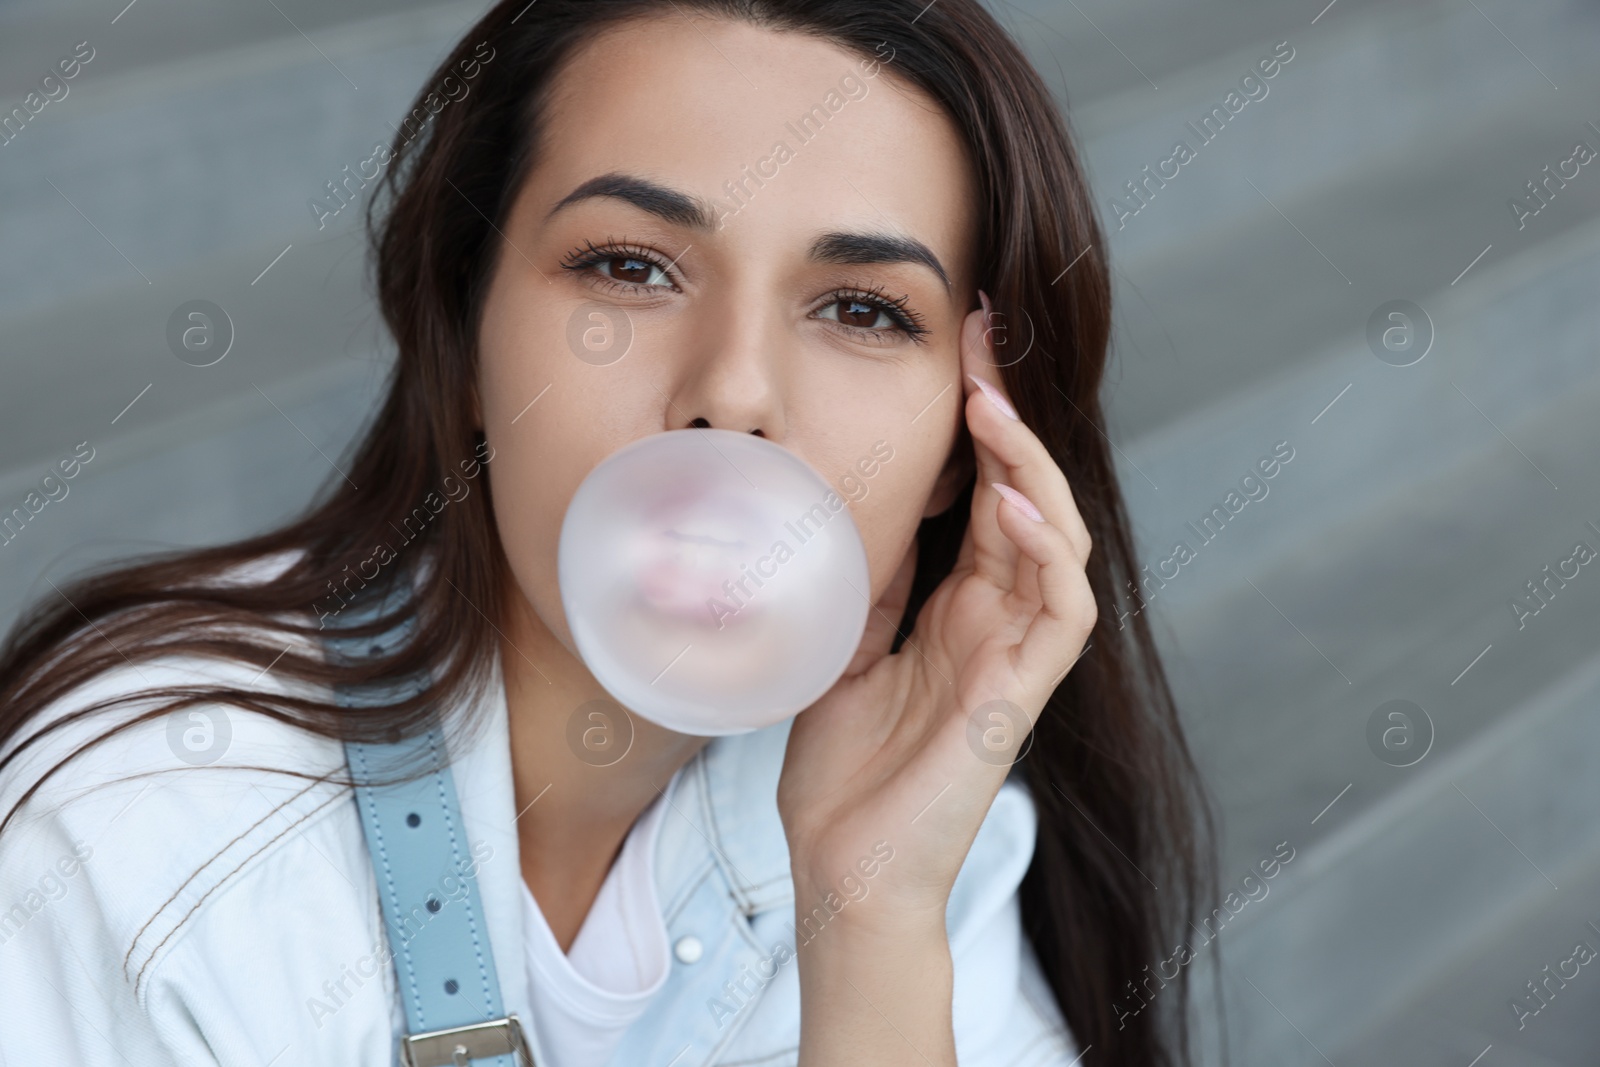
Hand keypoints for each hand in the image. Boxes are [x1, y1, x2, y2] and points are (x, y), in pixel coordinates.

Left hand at [777, 291, 1097, 927]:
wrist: (844, 866)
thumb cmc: (843, 768)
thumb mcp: (842, 644)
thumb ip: (868, 579)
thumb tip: (856, 503)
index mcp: (959, 605)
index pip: (984, 491)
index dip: (981, 420)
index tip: (961, 347)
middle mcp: (997, 619)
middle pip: (1026, 495)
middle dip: (1009, 415)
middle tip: (983, 341)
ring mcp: (1015, 656)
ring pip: (1058, 538)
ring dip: (1031, 468)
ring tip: (993, 405)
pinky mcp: (1019, 698)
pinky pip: (1061, 611)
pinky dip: (1045, 553)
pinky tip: (1010, 506)